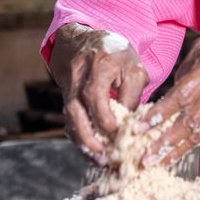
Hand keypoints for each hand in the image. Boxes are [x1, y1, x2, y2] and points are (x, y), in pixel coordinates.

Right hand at [49, 24, 149, 164]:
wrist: (86, 40)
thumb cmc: (116, 55)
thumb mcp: (133, 67)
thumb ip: (133, 94)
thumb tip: (131, 124)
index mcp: (99, 63)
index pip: (95, 93)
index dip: (103, 115)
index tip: (116, 132)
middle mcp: (78, 75)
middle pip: (75, 108)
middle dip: (87, 135)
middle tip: (102, 155)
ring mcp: (68, 86)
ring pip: (69, 116)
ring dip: (82, 140)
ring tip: (99, 159)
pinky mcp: (65, 96)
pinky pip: (68, 119)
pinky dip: (79, 136)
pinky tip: (91, 151)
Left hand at [143, 20, 199, 166]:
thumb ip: (190, 63)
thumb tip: (172, 87)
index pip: (183, 94)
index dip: (161, 112)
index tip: (141, 126)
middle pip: (191, 119)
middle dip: (165, 140)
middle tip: (146, 157)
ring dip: (177, 149)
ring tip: (158, 163)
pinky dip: (194, 142)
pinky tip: (178, 153)